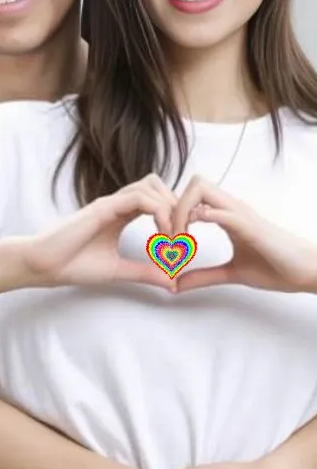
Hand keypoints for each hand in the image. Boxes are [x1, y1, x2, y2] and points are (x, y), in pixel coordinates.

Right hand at [22, 174, 176, 289]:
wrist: (43, 265)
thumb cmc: (73, 265)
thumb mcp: (118, 271)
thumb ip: (145, 273)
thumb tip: (172, 282)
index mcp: (120, 214)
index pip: (156, 199)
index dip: (175, 215)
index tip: (182, 243)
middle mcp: (117, 204)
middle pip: (157, 186)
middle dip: (177, 207)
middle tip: (183, 238)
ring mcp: (109, 203)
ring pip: (151, 186)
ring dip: (170, 209)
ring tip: (175, 238)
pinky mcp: (103, 207)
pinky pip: (139, 198)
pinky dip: (158, 213)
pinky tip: (163, 236)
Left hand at [172, 176, 316, 293]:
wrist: (306, 271)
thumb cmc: (275, 267)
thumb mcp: (231, 274)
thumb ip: (203, 276)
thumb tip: (176, 284)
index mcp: (227, 215)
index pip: (192, 196)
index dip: (173, 213)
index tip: (166, 240)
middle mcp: (232, 208)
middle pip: (193, 183)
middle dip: (172, 206)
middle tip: (167, 238)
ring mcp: (241, 214)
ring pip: (201, 188)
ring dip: (181, 211)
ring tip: (176, 241)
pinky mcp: (250, 226)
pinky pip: (221, 212)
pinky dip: (201, 219)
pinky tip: (190, 240)